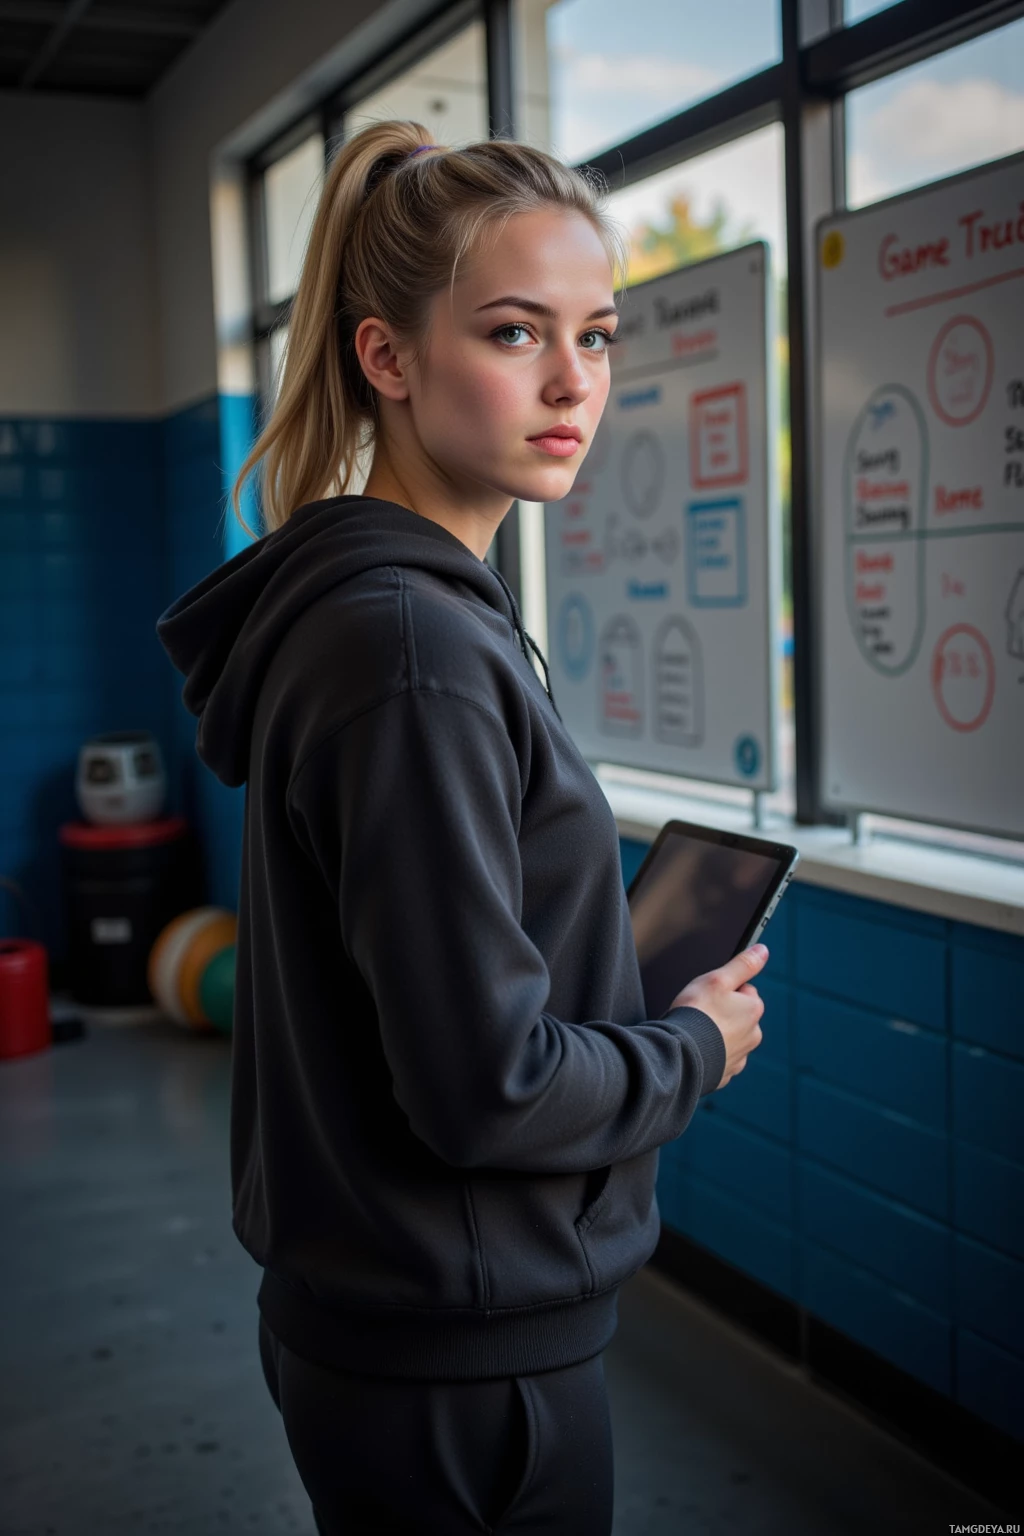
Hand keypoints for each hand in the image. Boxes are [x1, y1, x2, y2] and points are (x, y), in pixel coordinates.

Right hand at [668, 944, 767, 1090]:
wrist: (680, 1056)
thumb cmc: (697, 1014)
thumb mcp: (718, 979)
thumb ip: (743, 964)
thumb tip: (763, 951)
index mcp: (753, 1010)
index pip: (744, 990)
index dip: (724, 989)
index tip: (709, 994)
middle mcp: (753, 1035)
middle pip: (738, 1015)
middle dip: (722, 1013)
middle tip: (700, 1013)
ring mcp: (740, 1056)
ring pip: (729, 1037)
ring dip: (716, 1033)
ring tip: (696, 1031)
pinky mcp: (726, 1073)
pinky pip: (719, 1057)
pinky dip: (710, 1052)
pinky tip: (696, 1047)